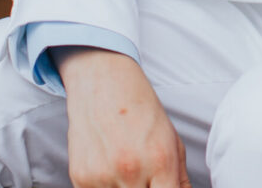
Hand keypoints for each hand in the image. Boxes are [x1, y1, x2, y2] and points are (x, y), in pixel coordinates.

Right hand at [59, 48, 191, 187]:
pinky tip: (109, 170)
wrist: (104, 83)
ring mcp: (103, 177)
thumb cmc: (141, 112)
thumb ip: (180, 179)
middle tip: (145, 179)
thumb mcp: (172, 142)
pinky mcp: (80, 178)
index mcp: (160, 161)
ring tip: (127, 171)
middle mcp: (131, 170)